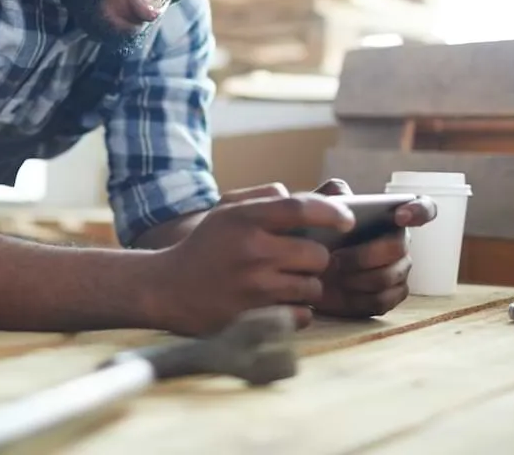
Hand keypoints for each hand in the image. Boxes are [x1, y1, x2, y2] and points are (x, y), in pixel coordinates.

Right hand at [147, 183, 353, 335]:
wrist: (166, 288)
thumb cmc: (203, 247)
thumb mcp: (224, 212)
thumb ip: (261, 198)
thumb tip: (299, 196)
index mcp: (245, 219)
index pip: (301, 207)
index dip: (332, 212)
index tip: (347, 221)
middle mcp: (252, 251)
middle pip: (316, 254)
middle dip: (315, 258)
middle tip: (300, 261)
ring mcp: (254, 287)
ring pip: (313, 287)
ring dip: (307, 285)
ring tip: (286, 282)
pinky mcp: (255, 317)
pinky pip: (303, 315)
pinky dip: (298, 311)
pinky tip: (280, 303)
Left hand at [309, 179, 436, 318]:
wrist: (307, 269)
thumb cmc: (319, 233)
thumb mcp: (319, 207)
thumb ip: (331, 194)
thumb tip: (343, 194)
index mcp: (390, 216)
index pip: (423, 209)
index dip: (418, 211)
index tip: (399, 216)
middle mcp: (400, 243)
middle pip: (397, 248)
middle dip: (364, 254)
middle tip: (335, 258)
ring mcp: (399, 271)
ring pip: (388, 277)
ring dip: (356, 278)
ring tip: (332, 275)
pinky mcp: (390, 297)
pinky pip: (382, 300)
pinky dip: (357, 298)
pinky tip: (339, 292)